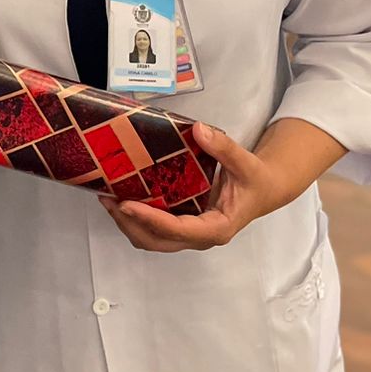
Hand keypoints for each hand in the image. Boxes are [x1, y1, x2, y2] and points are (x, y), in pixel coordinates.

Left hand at [98, 122, 287, 252]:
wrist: (263, 189)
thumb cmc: (256, 181)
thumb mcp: (246, 163)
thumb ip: (225, 148)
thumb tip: (200, 130)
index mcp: (217, 228)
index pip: (178, 230)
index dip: (150, 219)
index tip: (126, 204)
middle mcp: (200, 237)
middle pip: (157, 241)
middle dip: (130, 223)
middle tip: (108, 199)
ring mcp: (189, 234)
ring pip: (152, 239)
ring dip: (128, 223)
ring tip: (107, 198)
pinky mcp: (182, 224)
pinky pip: (154, 229)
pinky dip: (135, 217)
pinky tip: (121, 196)